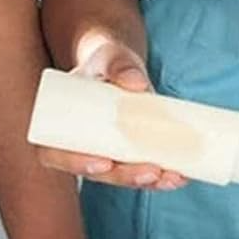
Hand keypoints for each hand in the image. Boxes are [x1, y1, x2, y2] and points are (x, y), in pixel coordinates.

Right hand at [33, 29, 188, 190]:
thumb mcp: (109, 56)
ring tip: (174, 177)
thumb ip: (119, 64)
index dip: (77, 164)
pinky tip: (181, 175)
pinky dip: (161, 174)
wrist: (120, 62)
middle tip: (152, 172)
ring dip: (148, 181)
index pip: (57, 154)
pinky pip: (141, 168)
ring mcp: (107, 151)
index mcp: (60, 125)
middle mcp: (81, 145)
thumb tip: (137, 83)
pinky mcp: (129, 151)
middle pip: (97, 172)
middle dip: (126, 177)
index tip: (103, 163)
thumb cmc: (106, 59)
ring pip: (122, 176)